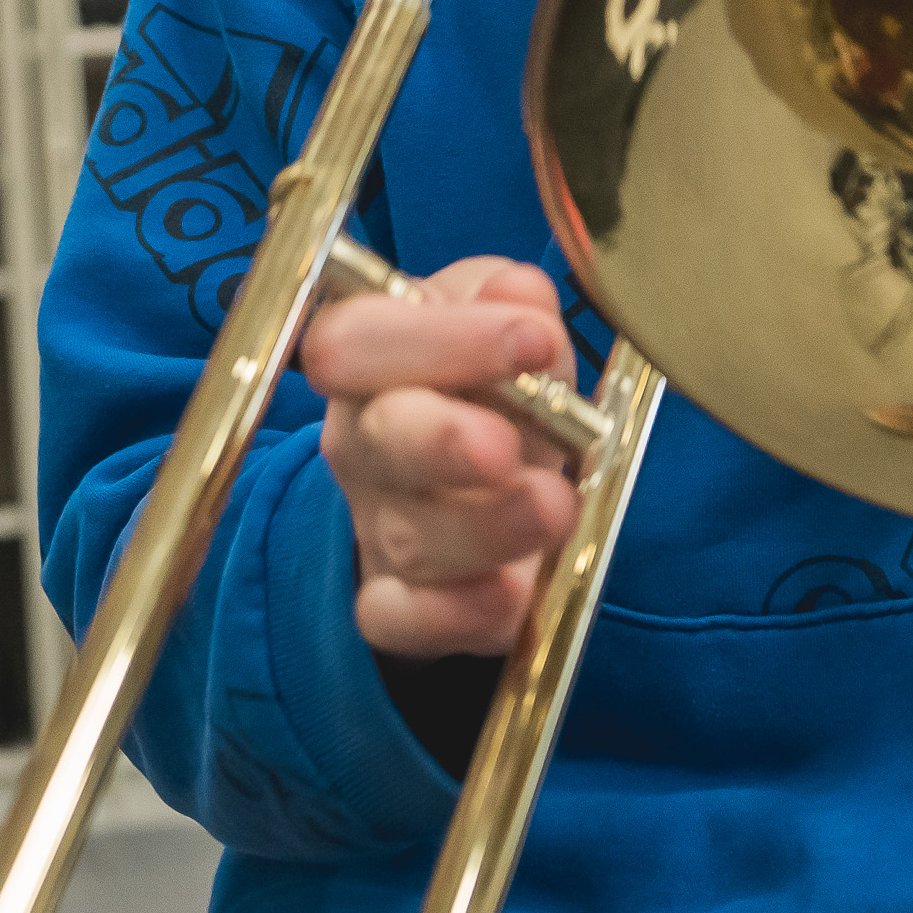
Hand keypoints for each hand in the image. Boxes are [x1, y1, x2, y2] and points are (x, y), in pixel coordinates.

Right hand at [301, 256, 582, 658]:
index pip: (359, 341)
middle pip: (377, 440)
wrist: (479, 482)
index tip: (532, 339)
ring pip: (409, 534)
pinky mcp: (397, 603)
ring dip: (483, 527)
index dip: (440, 340)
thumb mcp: (505, 323)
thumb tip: (518, 293)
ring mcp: (376, 525)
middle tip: (506, 446)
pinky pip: (400, 619)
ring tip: (553, 508)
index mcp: (370, 360)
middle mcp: (361, 441)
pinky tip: (509, 597)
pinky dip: (454, 615)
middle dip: (442, 441)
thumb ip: (511, 302)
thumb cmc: (492, 387)